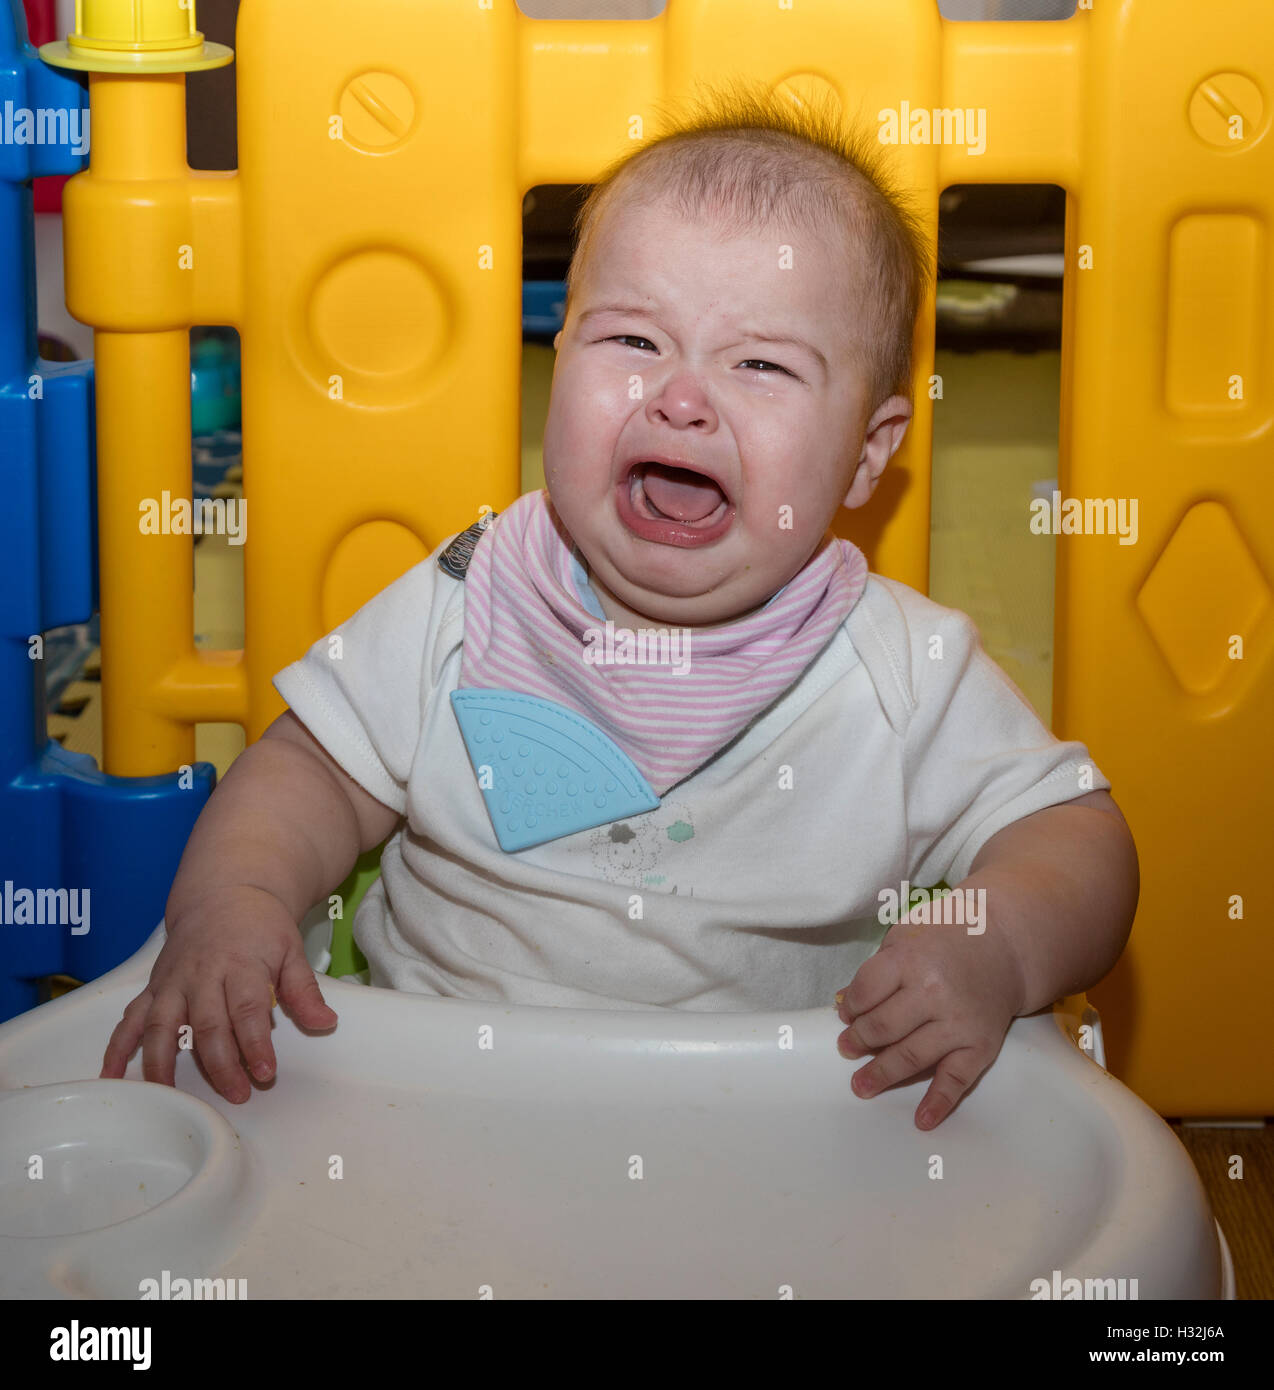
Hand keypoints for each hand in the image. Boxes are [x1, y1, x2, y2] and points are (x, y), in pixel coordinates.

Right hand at [100, 885, 337, 1102]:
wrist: (224, 893)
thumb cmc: (261, 926)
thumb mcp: (292, 950)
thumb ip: (304, 990)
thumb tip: (326, 1023)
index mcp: (241, 964)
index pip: (247, 1010)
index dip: (254, 1044)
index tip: (265, 1072)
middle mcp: (202, 974)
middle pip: (207, 1024)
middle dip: (221, 1064)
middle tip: (238, 1093)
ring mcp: (173, 982)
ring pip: (162, 1026)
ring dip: (163, 1064)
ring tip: (170, 1098)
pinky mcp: (154, 987)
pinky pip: (130, 1018)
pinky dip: (117, 1047)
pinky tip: (112, 1076)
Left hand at [833, 908, 1024, 1129]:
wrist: (1006, 945)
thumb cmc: (949, 935)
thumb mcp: (906, 934)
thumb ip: (877, 967)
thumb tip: (844, 1003)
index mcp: (909, 959)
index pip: (866, 993)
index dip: (850, 1008)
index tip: (845, 1016)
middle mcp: (933, 992)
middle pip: (883, 1027)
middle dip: (859, 1041)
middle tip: (846, 1049)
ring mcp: (958, 1022)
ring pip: (910, 1056)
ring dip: (881, 1074)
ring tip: (861, 1086)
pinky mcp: (980, 1045)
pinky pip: (956, 1079)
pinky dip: (939, 1102)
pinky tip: (922, 1120)